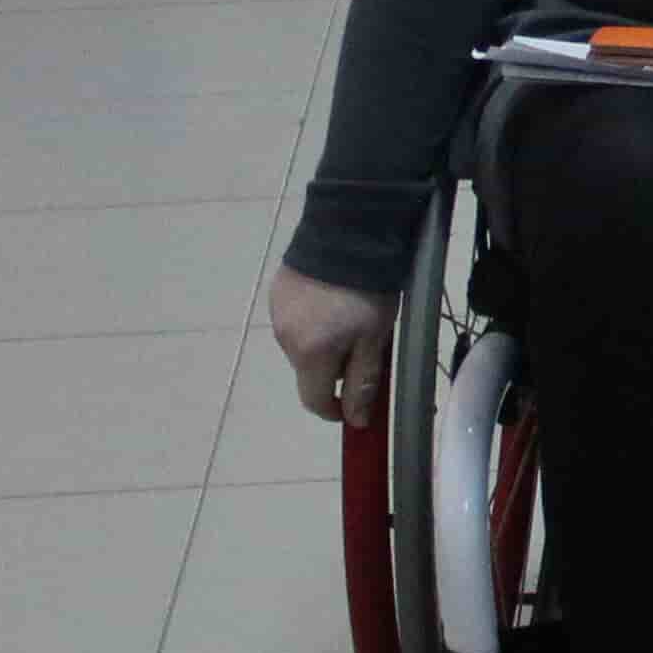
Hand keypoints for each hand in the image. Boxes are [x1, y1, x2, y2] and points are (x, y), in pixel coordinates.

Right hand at [267, 266, 398, 426]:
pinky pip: (297, 317)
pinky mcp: (278, 288)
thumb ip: (362, 382)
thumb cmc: (368, 291)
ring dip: (324, 342)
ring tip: (350, 315)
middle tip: (365, 346)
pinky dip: (314, 319)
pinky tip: (333, 297)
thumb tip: (355, 421)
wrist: (348, 231)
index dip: (334, 410)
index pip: (313, 400)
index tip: (354, 406)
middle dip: (335, 369)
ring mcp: (277, 311)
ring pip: (302, 344)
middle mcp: (284, 337)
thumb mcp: (374, 339)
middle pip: (309, 370)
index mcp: (308, 355)